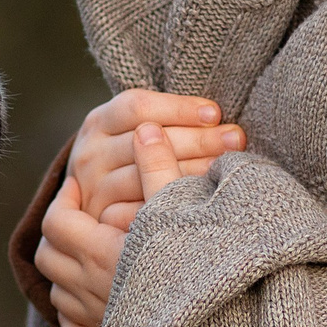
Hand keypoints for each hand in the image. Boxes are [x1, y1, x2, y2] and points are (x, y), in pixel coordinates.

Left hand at [34, 115, 222, 326]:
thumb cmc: (206, 271)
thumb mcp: (185, 213)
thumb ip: (160, 169)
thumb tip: (146, 130)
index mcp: (101, 253)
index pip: (57, 220)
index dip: (65, 200)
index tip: (80, 187)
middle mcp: (89, 291)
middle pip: (49, 256)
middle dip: (60, 233)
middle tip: (81, 217)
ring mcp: (94, 325)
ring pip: (58, 294)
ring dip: (67, 273)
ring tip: (91, 255)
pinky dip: (77, 314)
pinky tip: (97, 302)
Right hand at [66, 89, 243, 232]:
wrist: (92, 198)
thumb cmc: (130, 155)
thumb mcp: (132, 129)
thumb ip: (163, 119)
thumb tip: (215, 114)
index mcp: (99, 122)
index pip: (138, 107)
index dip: (179, 108)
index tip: (216, 113)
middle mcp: (90, 154)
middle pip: (145, 141)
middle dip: (196, 139)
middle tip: (235, 139)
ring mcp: (93, 189)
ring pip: (142, 177)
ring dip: (188, 173)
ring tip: (223, 171)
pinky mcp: (101, 218)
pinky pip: (135, 214)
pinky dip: (167, 208)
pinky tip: (197, 206)